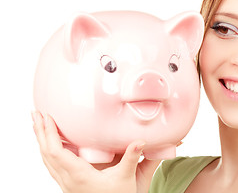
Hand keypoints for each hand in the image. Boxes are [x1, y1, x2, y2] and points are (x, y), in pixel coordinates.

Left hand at [32, 111, 160, 192]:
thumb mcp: (126, 178)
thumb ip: (132, 158)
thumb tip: (140, 141)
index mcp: (79, 176)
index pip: (56, 153)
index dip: (49, 134)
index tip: (47, 117)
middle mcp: (68, 180)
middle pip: (47, 154)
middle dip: (40, 132)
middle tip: (37, 114)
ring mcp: (66, 183)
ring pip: (47, 160)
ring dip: (42, 141)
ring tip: (39, 125)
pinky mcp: (69, 184)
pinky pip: (52, 165)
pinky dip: (48, 151)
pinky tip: (52, 144)